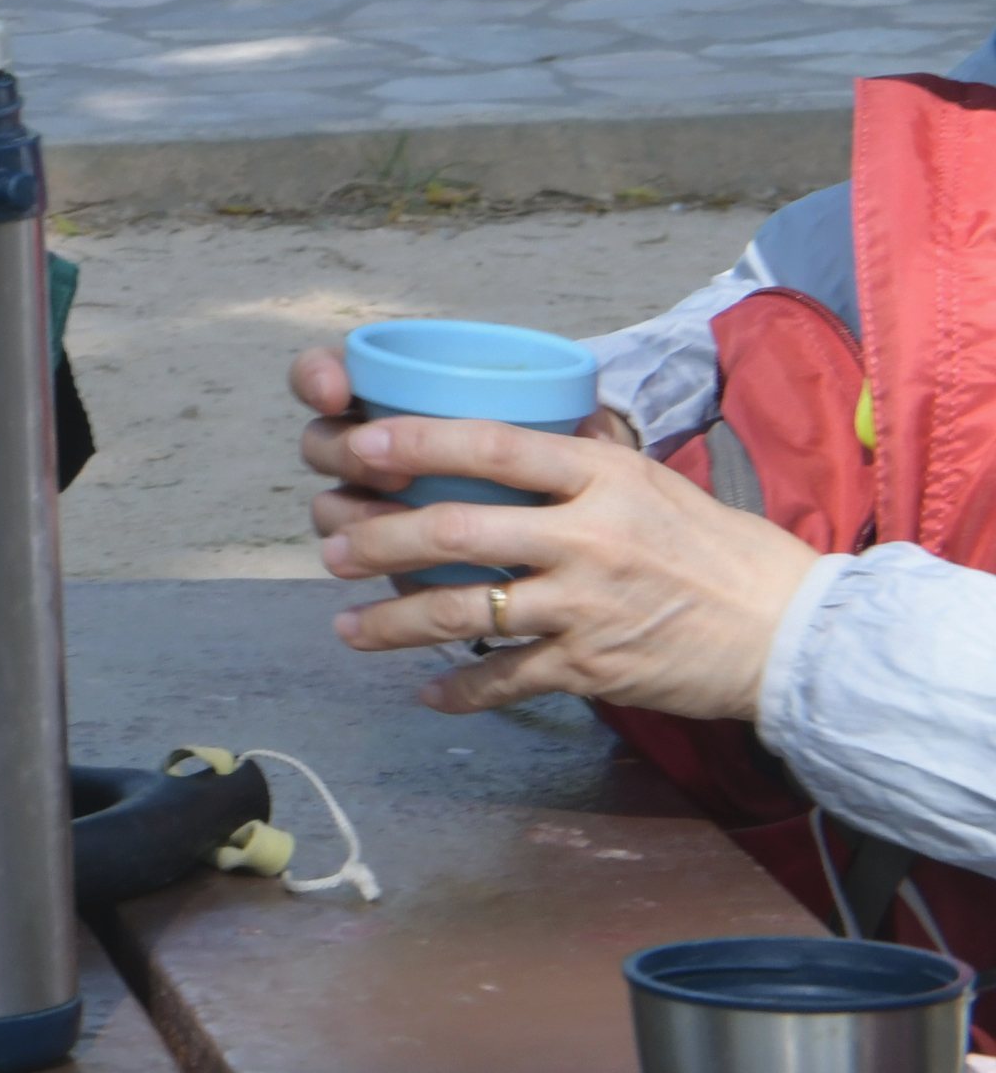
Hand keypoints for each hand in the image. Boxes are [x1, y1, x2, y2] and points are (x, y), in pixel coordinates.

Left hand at [295, 385, 807, 722]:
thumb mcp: (647, 479)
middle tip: (331, 545)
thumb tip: (510, 427)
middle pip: (458, 532)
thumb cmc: (714, 547)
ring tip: (348, 625)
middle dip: (380, 540)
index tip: (359, 446)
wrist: (790, 631)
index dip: (417, 443)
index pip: (492, 448)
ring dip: (396, 621)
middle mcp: (588, 539)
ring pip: (467, 614)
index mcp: (600, 479)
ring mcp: (588, 608)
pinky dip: (461, 691)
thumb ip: (576, 458)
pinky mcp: (595, 668)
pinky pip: (510, 681)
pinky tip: (425, 693)